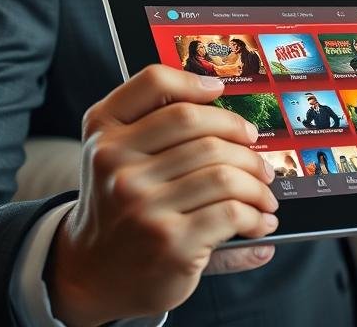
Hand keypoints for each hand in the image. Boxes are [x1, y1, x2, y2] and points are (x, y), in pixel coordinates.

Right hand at [47, 65, 278, 325]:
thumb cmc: (118, 205)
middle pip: (201, 127)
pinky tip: (260, 221)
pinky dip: (256, 214)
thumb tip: (216, 87)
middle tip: (258, 155)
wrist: (92, 275)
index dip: (193, 80)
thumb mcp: (114, 155)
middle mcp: (116, 165)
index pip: (153, 83)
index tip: (220, 90)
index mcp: (104, 134)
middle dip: (242, 137)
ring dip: (257, 182)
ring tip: (264, 192)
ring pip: (224, 172)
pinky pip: (232, 212)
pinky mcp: (170, 242)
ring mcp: (142, 204)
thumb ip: (149, 117)